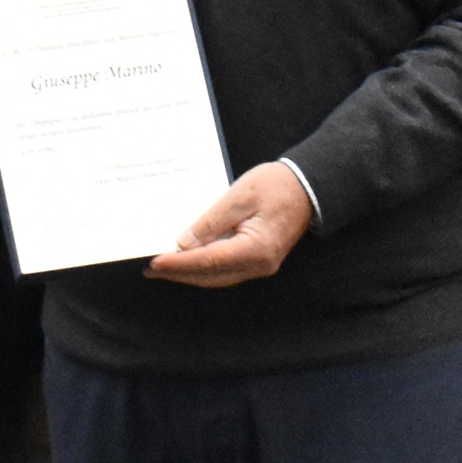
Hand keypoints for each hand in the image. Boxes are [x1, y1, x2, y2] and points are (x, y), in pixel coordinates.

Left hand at [148, 161, 315, 286]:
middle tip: (150, 269)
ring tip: (164, 268)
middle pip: (210, 275)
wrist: (311, 186)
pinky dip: (205, 267)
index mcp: (255, 249)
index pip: (207, 261)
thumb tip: (184, 244)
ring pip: (217, 277)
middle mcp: (259, 265)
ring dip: (190, 273)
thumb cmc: (278, 185)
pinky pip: (226, 270)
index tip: (154, 263)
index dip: (178, 263)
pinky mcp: (259, 260)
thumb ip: (210, 222)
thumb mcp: (239, 196)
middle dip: (179, 273)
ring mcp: (261, 265)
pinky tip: (190, 259)